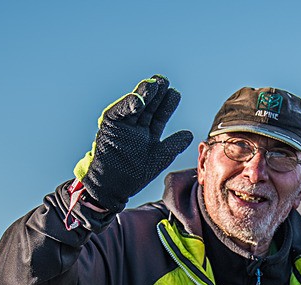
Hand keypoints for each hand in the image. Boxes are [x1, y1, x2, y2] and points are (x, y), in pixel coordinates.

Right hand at [73, 75, 192, 211]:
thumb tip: (190, 134)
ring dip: (143, 93)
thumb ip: (173, 146)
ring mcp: (124, 124)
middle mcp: (137, 126)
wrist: (113, 186)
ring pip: (135, 105)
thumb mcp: (158, 159)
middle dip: (156, 93)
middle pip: (149, 105)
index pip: (160, 114)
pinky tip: (138, 101)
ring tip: (153, 85)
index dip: (167, 104)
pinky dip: (127, 105)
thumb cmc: (134, 175)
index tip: (174, 93)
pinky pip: (119, 111)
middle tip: (164, 81)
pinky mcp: (110, 124)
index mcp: (149, 133)